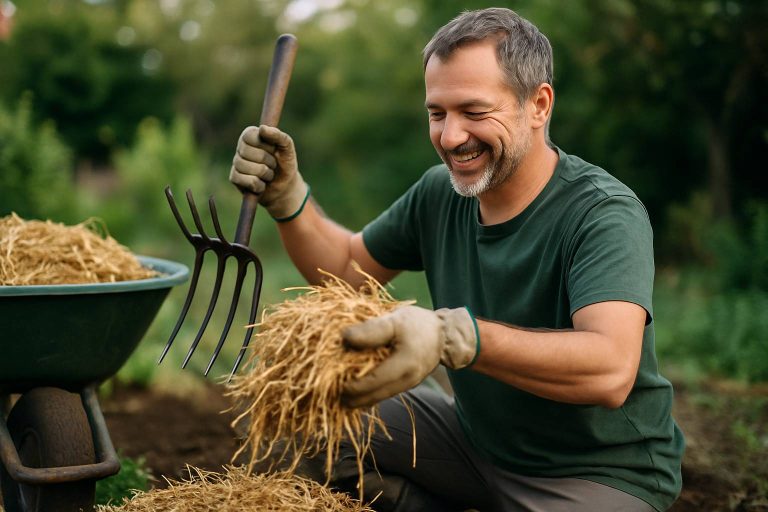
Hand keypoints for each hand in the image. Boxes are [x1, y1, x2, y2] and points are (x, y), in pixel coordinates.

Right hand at [229, 125, 308, 219]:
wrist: (284, 186)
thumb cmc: (284, 163)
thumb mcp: (287, 148)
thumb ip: (278, 135)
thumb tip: (262, 128)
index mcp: (250, 135)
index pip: (249, 136)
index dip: (265, 145)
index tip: (273, 149)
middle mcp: (240, 147)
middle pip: (249, 153)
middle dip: (268, 161)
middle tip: (272, 164)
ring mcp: (236, 163)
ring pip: (249, 168)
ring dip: (266, 174)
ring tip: (268, 174)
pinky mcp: (234, 178)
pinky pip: (248, 181)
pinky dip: (260, 185)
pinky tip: (261, 184)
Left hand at [342, 306, 478, 406]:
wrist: (444, 335)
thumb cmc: (418, 324)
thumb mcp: (394, 321)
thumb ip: (371, 330)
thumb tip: (344, 338)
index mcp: (404, 365)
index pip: (370, 383)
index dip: (349, 385)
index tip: (330, 379)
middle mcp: (406, 382)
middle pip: (370, 397)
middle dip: (349, 396)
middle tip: (327, 389)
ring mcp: (406, 386)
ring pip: (375, 399)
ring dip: (356, 397)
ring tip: (336, 390)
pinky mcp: (404, 386)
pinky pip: (381, 394)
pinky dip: (366, 393)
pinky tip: (352, 387)